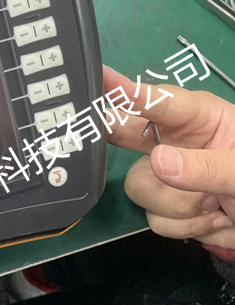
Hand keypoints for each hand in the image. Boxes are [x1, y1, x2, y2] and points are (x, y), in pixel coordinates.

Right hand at [104, 66, 234, 257]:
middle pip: (125, 131)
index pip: (157, 101)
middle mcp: (174, 141)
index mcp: (198, 117)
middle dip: (111, 132)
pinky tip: (214, 220)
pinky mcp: (167, 207)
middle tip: (89, 127)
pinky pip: (154, 218)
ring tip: (214, 207)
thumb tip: (158, 162)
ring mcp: (167, 175)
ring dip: (176, 204)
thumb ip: (207, 166)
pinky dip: (185, 226)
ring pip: (139, 185)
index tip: (100, 78)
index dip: (125, 89)